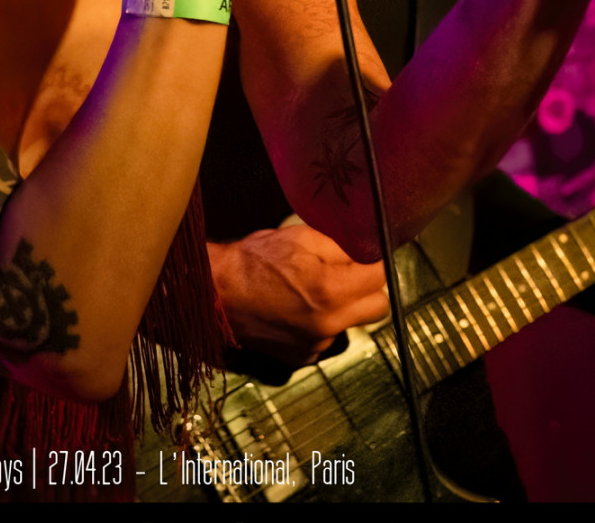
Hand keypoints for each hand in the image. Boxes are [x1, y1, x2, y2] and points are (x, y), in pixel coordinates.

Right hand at [207, 225, 388, 367]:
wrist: (214, 294)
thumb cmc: (253, 260)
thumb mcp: (301, 237)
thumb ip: (340, 247)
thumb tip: (366, 252)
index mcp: (331, 290)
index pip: (380, 277)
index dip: (374, 262)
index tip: (365, 258)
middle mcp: (328, 324)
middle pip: (378, 308)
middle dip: (369, 290)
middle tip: (349, 276)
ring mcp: (315, 344)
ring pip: (350, 323)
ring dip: (342, 309)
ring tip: (310, 292)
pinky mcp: (301, 357)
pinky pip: (326, 338)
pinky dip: (319, 325)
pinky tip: (296, 310)